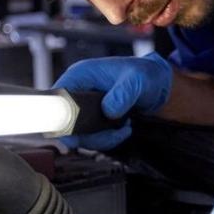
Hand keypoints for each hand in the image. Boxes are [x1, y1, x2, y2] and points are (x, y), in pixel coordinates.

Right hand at [53, 53, 172, 149]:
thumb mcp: (136, 80)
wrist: (156, 84)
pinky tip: (124, 130)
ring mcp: (84, 107)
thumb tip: (108, 110)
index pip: (57, 100)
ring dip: (101, 138)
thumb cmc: (144, 74)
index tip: (69, 139)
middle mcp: (78, 91)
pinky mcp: (93, 119)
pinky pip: (91, 137)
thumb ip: (123, 94)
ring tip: (124, 128)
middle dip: (86, 135)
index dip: (58, 120)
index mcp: (80, 75)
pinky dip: (107, 139)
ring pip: (79, 134)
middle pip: (65, 122)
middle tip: (109, 136)